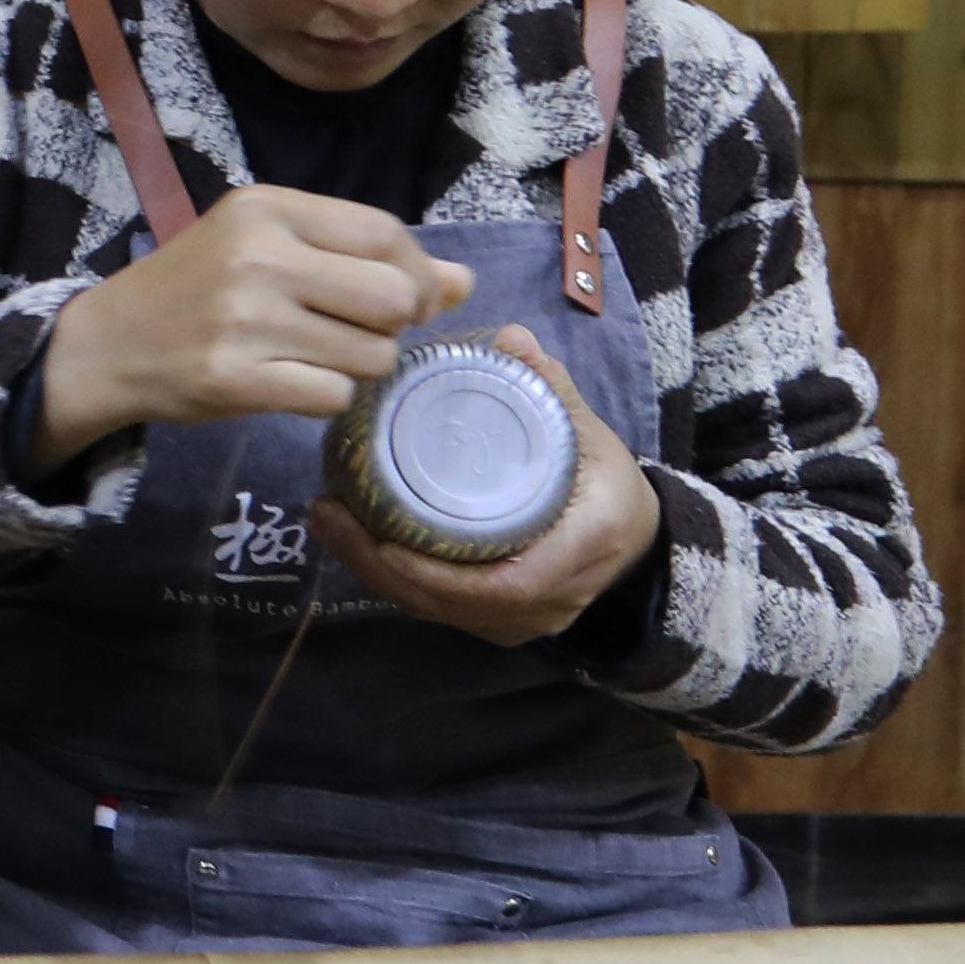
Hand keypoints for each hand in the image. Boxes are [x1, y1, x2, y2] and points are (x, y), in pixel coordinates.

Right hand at [31, 190, 470, 461]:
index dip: (419, 273)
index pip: (385, 234)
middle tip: (362, 332)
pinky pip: (333, 396)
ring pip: (373, 354)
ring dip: (361, 366)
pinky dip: (326, 397)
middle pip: (394, 296)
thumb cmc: (196, 288)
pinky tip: (291, 383)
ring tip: (316, 357)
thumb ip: (360, 256)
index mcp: (266, 208)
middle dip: (395, 325)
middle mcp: (258, 256)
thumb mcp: (268, 248)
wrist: (106, 344)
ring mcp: (245, 319)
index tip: (413, 299)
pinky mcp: (235, 379)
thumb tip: (464, 281)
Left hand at [310, 326, 664, 644]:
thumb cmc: (607, 480)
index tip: (384, 538)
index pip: (510, 582)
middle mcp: (553, 599)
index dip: (441, 571)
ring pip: (440, 611)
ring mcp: (525, 622)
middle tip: (328, 512)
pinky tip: (353, 542)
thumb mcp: (588, 430)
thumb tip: (511, 338)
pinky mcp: (501, 625)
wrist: (636, 539)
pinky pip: (441, 612)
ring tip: (328, 520)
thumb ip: (549, 386)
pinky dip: (394, 581)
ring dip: (376, 573)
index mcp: (585, 546)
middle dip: (383, 566)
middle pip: (456, 602)